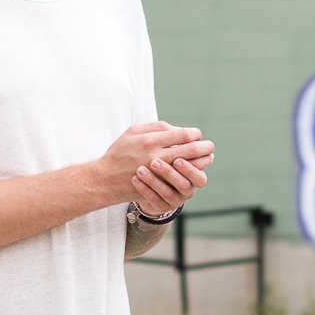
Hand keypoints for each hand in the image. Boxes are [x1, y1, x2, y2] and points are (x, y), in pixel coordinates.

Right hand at [98, 122, 214, 209]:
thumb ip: (155, 127)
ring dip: (201, 162)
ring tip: (207, 158)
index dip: (194, 134)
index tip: (196, 135)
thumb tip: (177, 129)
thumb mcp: (132, 132)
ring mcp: (157, 174)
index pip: (183, 135)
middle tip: (210, 146)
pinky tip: (195, 170)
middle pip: (190, 150)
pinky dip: (191, 174)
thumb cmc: (119, 153)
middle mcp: (155, 156)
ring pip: (189, 167)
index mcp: (150, 140)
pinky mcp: (158, 186)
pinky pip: (181, 180)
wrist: (105, 180)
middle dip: (204, 147)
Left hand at [131, 126, 214, 216]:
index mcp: (193, 170)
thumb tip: (178, 131)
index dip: (191, 162)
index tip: (176, 156)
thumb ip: (172, 138)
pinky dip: (144, 189)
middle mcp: (188, 186)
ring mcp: (176, 198)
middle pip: (186, 182)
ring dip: (155, 180)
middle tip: (156, 162)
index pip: (202, 166)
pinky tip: (135, 179)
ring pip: (169, 192)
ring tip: (140, 169)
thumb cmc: (157, 159)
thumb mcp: (164, 147)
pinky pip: (154, 200)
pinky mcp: (162, 206)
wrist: (142, 183)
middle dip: (171, 172)